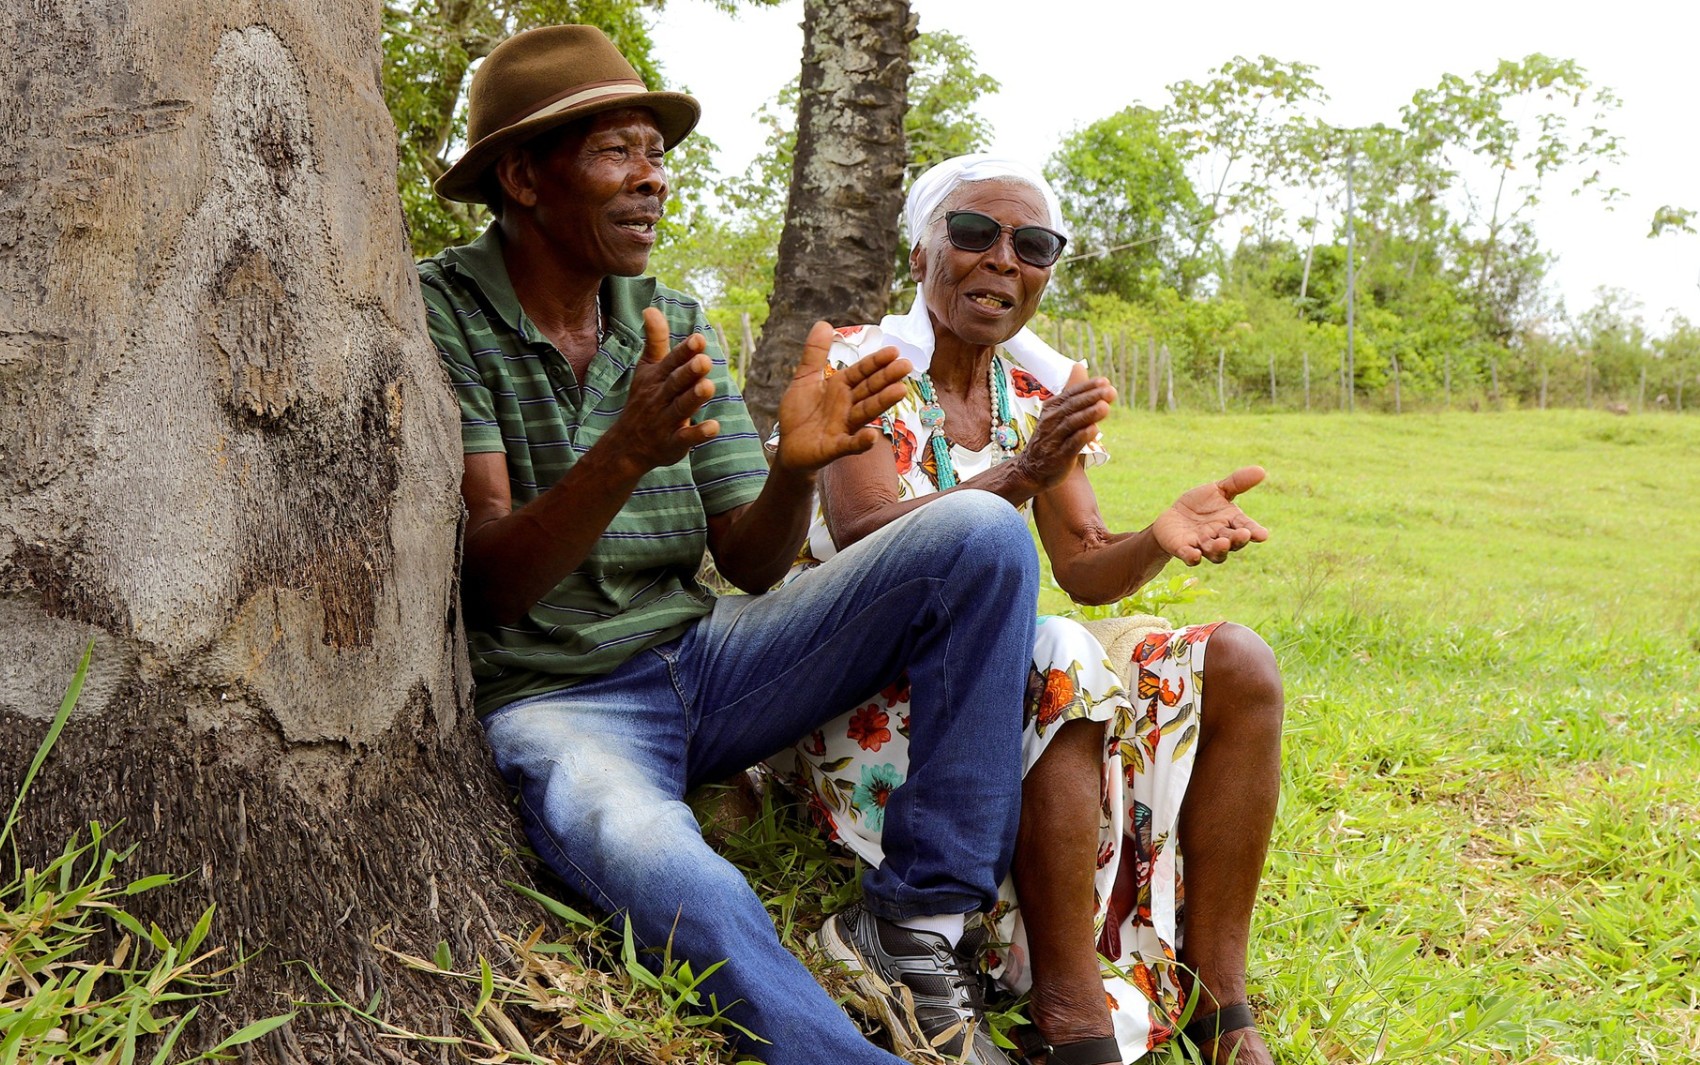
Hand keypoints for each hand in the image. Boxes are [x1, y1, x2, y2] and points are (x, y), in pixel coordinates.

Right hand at [601, 308, 719, 474]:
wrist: (627, 445)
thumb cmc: (643, 400)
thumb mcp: (647, 369)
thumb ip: (655, 340)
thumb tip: (651, 308)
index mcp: (656, 378)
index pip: (671, 362)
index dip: (684, 351)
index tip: (699, 339)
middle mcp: (659, 398)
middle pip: (675, 384)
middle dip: (689, 372)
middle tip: (705, 361)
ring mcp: (665, 421)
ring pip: (680, 408)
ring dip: (694, 398)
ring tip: (709, 387)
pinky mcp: (672, 444)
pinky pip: (685, 438)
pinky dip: (698, 433)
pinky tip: (714, 427)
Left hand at [773, 322, 911, 473]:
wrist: (789, 447)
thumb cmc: (800, 413)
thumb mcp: (805, 379)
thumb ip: (814, 354)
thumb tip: (824, 323)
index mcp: (840, 387)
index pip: (862, 372)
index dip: (876, 362)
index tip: (894, 351)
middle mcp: (847, 405)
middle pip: (869, 389)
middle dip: (887, 378)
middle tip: (906, 365)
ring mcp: (844, 426)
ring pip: (866, 412)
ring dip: (882, 402)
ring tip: (900, 391)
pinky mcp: (835, 447)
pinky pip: (850, 444)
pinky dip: (861, 441)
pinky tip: (872, 436)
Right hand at [1013, 377, 1115, 491]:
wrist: (1031, 470)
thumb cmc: (1051, 440)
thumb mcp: (1058, 416)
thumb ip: (1073, 399)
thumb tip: (1082, 370)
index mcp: (1051, 408)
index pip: (1071, 394)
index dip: (1088, 387)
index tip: (1105, 382)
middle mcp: (1050, 421)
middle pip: (1072, 406)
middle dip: (1092, 397)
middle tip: (1111, 391)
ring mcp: (1053, 439)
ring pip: (1072, 423)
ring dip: (1089, 414)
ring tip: (1105, 407)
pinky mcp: (1058, 457)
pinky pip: (1071, 445)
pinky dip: (1082, 437)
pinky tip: (1094, 430)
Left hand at [1151, 466, 1270, 564]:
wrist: (1174, 516)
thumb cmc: (1200, 505)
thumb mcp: (1218, 490)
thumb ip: (1237, 482)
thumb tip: (1261, 470)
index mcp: (1231, 522)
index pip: (1246, 527)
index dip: (1255, 531)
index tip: (1263, 535)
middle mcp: (1220, 537)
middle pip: (1232, 542)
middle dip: (1238, 539)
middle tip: (1243, 534)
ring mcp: (1202, 545)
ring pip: (1215, 552)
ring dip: (1219, 549)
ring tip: (1223, 543)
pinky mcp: (1183, 549)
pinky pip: (1189, 556)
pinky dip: (1192, 557)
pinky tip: (1194, 555)